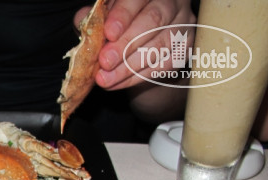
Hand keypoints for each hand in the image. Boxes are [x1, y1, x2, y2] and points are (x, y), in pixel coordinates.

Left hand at [74, 0, 195, 89]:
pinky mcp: (184, 48)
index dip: (123, 15)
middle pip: (154, 19)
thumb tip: (83, 21)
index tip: (108, 33)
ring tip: (105, 79)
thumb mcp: (104, 17)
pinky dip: (136, 77)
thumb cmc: (120, 26)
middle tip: (105, 62)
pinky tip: (117, 83)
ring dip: (129, 66)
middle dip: (126, 43)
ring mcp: (183, 24)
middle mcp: (172, 2)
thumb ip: (94, 17)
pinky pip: (163, 66)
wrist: (141, 46)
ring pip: (160, 45)